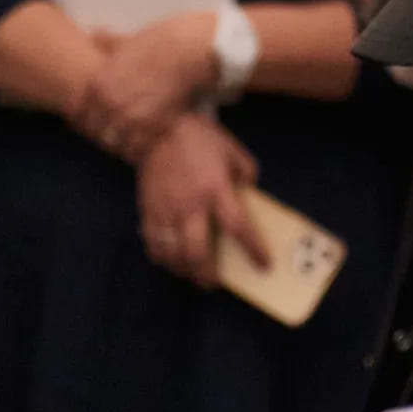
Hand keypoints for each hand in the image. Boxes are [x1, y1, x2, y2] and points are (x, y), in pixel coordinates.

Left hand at [75, 12, 217, 160]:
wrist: (189, 51)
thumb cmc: (158, 43)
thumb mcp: (125, 41)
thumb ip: (105, 43)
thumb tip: (93, 34)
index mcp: (97, 84)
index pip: (77, 114)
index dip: (84, 118)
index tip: (94, 119)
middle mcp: (109, 103)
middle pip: (94, 131)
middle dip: (101, 132)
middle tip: (112, 131)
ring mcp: (130, 117)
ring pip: (114, 143)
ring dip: (119, 142)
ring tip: (128, 138)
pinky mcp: (153, 127)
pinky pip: (137, 148)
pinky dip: (138, 148)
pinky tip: (143, 141)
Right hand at [135, 111, 260, 287]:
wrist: (157, 128)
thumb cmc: (199, 139)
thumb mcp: (233, 152)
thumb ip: (246, 176)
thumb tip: (249, 198)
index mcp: (216, 189)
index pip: (238, 227)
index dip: (253, 250)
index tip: (263, 264)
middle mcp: (190, 204)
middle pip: (198, 253)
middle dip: (207, 274)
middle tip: (213, 283)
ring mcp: (166, 210)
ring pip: (173, 254)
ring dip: (184, 270)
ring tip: (192, 274)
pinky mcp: (148, 210)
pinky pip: (153, 243)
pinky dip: (162, 257)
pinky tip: (170, 260)